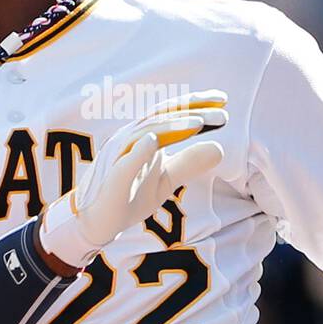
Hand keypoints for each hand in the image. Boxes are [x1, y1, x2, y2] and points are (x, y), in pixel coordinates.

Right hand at [36, 90, 226, 269]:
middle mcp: (131, 140)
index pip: (172, 115)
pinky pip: (124, 162)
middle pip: (162, 117)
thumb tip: (220, 148)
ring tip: (198, 123)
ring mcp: (119, 157)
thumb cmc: (130, 195)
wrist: (99, 222)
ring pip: (145, 133)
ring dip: (171, 126)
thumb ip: (189, 164)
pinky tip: (153, 141)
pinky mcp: (111, 179)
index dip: (195, 104)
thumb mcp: (166, 180)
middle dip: (191, 111)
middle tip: (222, 112)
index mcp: (144, 137)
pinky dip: (138, 150)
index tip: (223, 100)